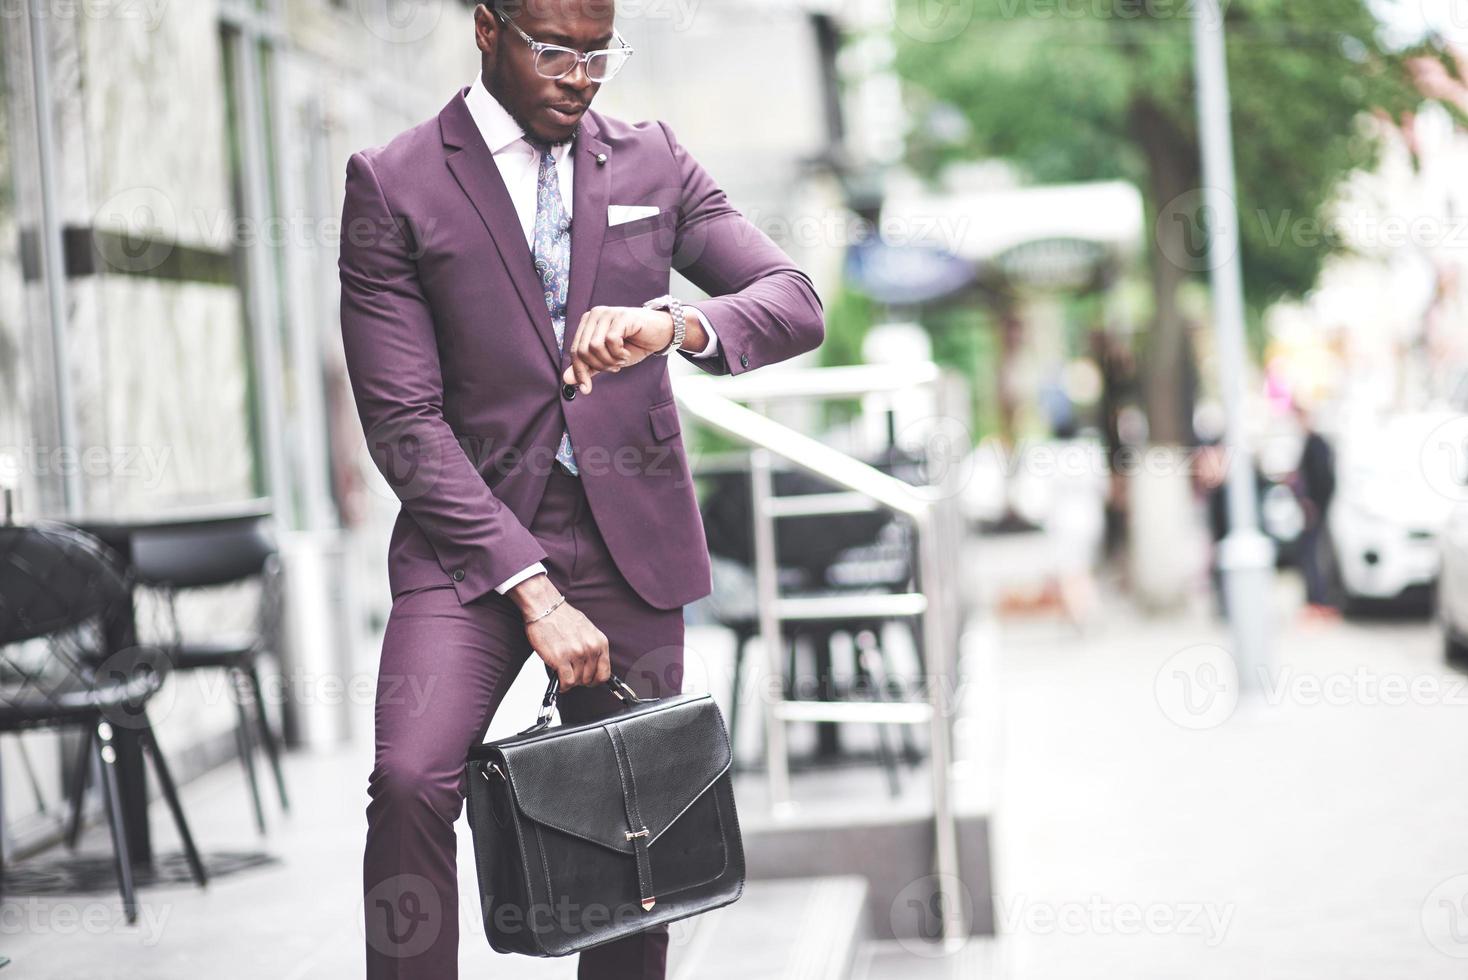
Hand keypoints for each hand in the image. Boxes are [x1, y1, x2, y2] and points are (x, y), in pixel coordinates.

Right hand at [512, 574, 609, 688]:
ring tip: (564, 674)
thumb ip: (592, 646)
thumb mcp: (588, 630)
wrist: (545, 608)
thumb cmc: (563, 617)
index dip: (596, 680)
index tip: (589, 681)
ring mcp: (576, 654)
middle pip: (589, 679)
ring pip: (577, 681)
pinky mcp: (561, 659)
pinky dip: (563, 685)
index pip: (605, 673)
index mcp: (600, 642)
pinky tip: (559, 681)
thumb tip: (592, 664)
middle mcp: (590, 649)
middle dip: (579, 680)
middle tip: (572, 674)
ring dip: (569, 681)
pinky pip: (566, 682)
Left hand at [561, 306, 673, 393]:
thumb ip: (588, 367)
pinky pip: (611, 341)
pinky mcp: (621, 316)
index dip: (579, 372)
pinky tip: (627, 353)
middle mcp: (594, 315)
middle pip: (583, 350)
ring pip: (595, 347)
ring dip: (610, 361)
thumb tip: (566, 379)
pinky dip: (619, 354)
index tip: (586, 389)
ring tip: (621, 360)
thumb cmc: (634, 344)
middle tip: (615, 368)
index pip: (575, 350)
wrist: (661, 334)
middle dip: (599, 366)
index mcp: (588, 323)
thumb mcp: (608, 360)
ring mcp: (607, 313)